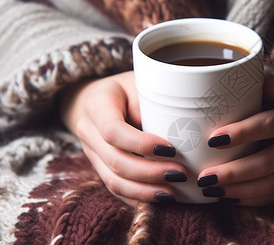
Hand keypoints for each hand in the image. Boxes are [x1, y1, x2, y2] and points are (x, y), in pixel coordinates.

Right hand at [60, 71, 187, 205]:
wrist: (104, 97)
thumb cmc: (131, 87)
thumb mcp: (141, 82)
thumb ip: (153, 102)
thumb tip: (179, 131)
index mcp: (97, 104)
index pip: (113, 130)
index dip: (142, 144)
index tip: (171, 149)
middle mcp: (88, 129)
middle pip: (115, 160)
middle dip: (149, 172)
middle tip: (179, 173)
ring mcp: (91, 151)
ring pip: (113, 180)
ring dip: (145, 190)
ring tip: (172, 192)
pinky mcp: (99, 166)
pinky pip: (115, 188)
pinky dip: (138, 197)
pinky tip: (159, 198)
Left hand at [197, 75, 273, 205]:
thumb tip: (256, 77)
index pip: (267, 125)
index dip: (241, 133)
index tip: (213, 138)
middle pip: (265, 163)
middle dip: (233, 172)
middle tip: (204, 177)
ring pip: (269, 185)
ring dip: (238, 191)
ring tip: (210, 190)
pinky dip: (251, 200)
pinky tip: (227, 198)